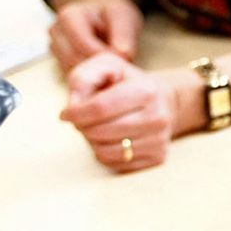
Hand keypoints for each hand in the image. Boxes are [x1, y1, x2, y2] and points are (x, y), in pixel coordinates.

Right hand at [50, 0, 142, 71]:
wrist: (100, 15)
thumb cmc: (111, 14)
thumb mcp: (123, 16)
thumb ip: (124, 34)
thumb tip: (124, 55)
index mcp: (69, 16)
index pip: (83, 44)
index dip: (104, 54)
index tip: (123, 57)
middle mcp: (56, 32)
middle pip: (74, 59)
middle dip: (99, 64)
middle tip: (120, 64)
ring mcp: (54, 46)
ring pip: (72, 69)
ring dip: (94, 71)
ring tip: (112, 63)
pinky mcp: (58, 59)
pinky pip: (72, 74)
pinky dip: (89, 74)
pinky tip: (102, 67)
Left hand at [59, 53, 176, 170]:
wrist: (164, 101)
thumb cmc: (127, 82)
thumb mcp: (106, 67)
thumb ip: (84, 77)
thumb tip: (74, 106)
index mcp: (146, 90)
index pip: (99, 108)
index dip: (75, 113)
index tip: (65, 114)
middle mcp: (158, 117)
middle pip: (100, 132)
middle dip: (83, 127)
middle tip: (83, 120)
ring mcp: (160, 140)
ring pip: (105, 151)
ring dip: (92, 141)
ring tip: (98, 128)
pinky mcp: (158, 157)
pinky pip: (114, 163)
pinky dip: (105, 153)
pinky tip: (111, 139)